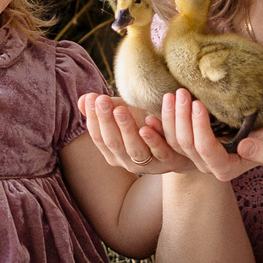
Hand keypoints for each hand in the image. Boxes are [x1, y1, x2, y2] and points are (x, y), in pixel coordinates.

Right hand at [77, 92, 193, 176]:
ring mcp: (148, 165)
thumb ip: (103, 110)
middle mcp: (127, 163)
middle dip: (106, 121)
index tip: (92, 98)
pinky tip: (149, 119)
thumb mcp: (123, 116)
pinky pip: (160, 150)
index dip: (94, 118)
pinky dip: (154, 136)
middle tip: (102, 100)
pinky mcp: (169, 161)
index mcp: (113, 154)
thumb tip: (83, 100)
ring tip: (121, 109)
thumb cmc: (145, 126)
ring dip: (127, 129)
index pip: (99, 137)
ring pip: (135, 150)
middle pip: (113, 143)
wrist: (178, 144)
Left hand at [149, 89, 262, 184]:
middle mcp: (207, 166)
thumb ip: (262, 149)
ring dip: (170, 118)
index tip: (198, 104)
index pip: (207, 149)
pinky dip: (161, 125)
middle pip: (186, 144)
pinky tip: (153, 111)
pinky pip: (169, 139)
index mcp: (225, 168)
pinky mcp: (189, 147)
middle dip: (182, 118)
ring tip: (171, 94)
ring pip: (174, 141)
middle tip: (181, 92)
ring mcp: (196, 157)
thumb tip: (245, 148)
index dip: (200, 128)